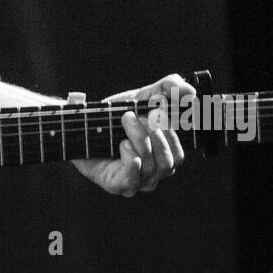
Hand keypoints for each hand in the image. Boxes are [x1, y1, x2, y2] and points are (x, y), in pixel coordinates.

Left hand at [72, 74, 191, 195]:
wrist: (82, 125)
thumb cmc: (116, 115)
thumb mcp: (143, 96)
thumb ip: (167, 88)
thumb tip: (190, 92)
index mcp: (161, 157)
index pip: (179, 155)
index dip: (173, 133)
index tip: (158, 108)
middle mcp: (152, 174)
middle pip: (168, 163)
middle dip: (156, 134)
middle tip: (140, 114)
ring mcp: (136, 182)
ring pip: (151, 166)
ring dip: (140, 138)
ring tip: (127, 119)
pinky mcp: (118, 185)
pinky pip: (133, 177)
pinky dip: (131, 157)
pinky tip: (122, 143)